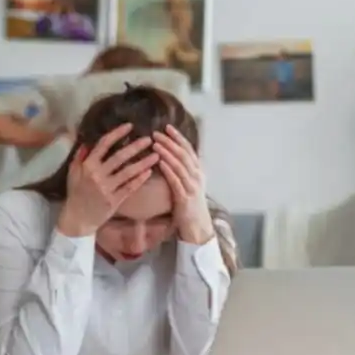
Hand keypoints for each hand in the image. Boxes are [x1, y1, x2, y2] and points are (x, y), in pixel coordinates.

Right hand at [57, 123, 158, 236]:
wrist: (77, 219)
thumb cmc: (76, 194)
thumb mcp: (72, 173)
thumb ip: (79, 157)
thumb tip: (87, 142)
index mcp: (87, 165)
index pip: (103, 144)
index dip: (117, 133)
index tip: (130, 126)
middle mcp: (97, 175)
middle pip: (119, 157)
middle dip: (136, 147)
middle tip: (150, 139)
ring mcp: (106, 188)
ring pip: (128, 172)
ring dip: (143, 162)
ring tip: (157, 155)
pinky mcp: (114, 201)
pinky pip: (129, 187)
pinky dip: (139, 179)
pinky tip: (149, 172)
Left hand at [153, 125, 213, 244]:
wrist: (198, 227)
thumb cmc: (190, 205)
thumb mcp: (189, 184)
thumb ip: (183, 171)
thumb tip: (171, 156)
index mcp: (198, 171)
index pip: (189, 149)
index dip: (178, 137)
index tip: (167, 127)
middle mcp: (197, 176)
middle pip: (183, 154)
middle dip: (170, 142)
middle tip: (156, 133)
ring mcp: (192, 187)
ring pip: (180, 165)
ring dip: (167, 153)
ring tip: (155, 144)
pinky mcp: (185, 197)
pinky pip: (176, 181)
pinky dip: (168, 170)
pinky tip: (159, 162)